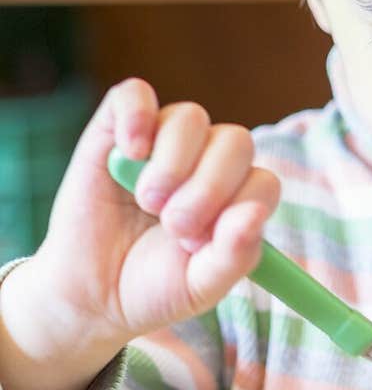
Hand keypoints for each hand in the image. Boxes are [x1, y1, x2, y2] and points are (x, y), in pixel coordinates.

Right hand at [19, 79, 280, 352]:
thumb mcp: (199, 286)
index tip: (197, 242)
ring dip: (172, 164)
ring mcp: (162, 140)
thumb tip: (257, 214)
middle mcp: (206, 160)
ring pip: (190, 118)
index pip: (262, 180)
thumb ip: (235, 255)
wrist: (90, 295)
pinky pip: (135, 94)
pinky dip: (137, 116)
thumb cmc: (152, 287)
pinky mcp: (116, 129)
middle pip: (235, 142)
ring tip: (148, 201)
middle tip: (173, 225)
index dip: (235, 208)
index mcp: (235, 196)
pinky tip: (131, 151)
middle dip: (207, 188)